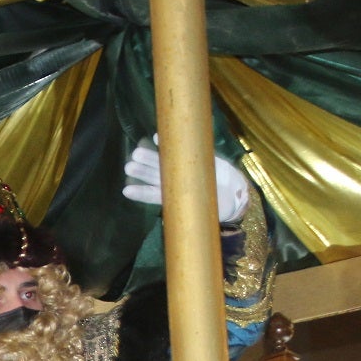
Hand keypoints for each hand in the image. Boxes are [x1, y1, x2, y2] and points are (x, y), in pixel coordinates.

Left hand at [122, 135, 249, 224]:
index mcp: (175, 197)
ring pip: (163, 164)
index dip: (141, 193)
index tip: (126, 190)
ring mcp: (183, 170)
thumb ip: (191, 209)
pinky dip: (167, 143)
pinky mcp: (194, 159)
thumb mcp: (203, 212)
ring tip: (136, 154)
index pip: (154, 195)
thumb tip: (179, 222)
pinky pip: (179, 151)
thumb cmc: (215, 206)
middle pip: (156, 177)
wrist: (234, 194)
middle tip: (130, 165)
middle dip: (143, 171)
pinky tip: (156, 138)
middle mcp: (175, 183)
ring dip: (150, 157)